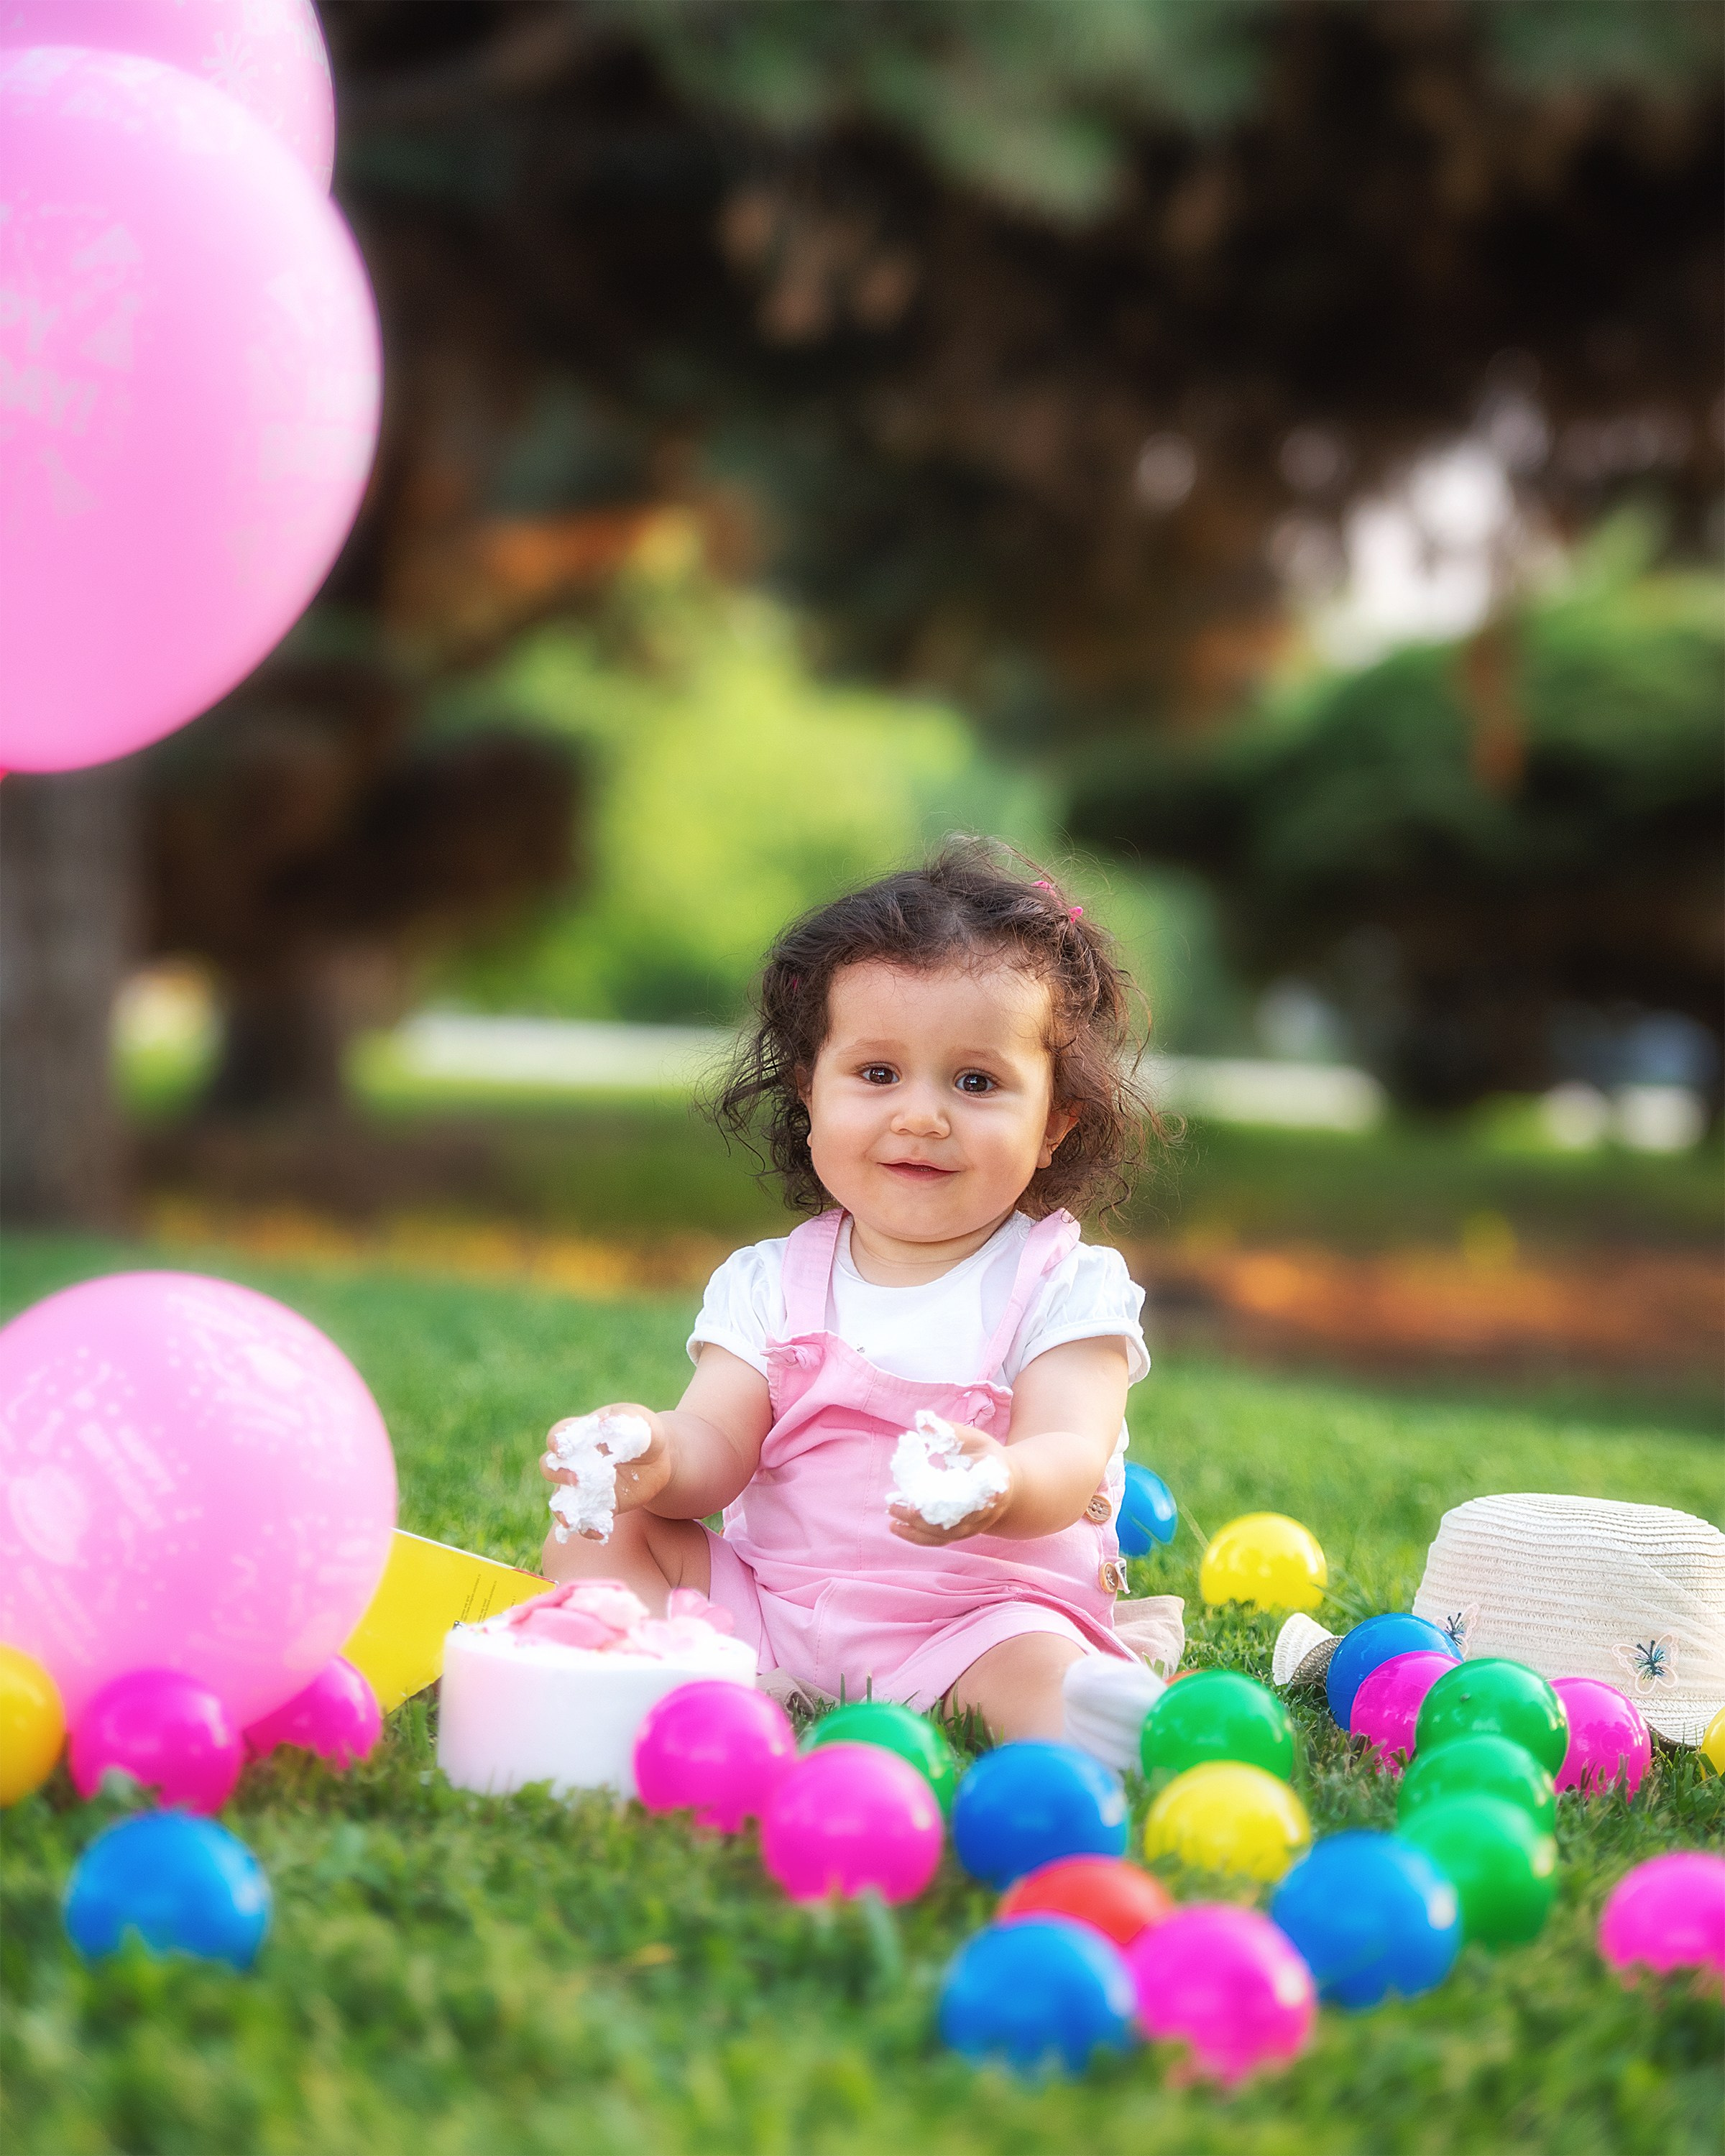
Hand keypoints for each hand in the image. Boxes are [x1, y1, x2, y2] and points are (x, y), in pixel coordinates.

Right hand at [540, 1402, 671, 1534]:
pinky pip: (585, 1520)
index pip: (559, 1435)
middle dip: (558, 1474)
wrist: (659, 1461)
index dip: (556, 1441)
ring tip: (571, 1519)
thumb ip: (626, 1420)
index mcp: (582, 1434)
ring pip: (561, 1501)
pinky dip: (588, 1529)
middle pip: (551, 1467)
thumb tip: (607, 1421)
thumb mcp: (641, 1422)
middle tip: (577, 1479)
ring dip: (563, 1510)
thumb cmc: (644, 1433)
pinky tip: (600, 1533)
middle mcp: (575, 1461)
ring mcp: (583, 1487)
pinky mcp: (597, 1506)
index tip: (560, 1448)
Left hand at [887, 1421, 1015, 1546]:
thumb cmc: (987, 1457)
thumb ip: (950, 1432)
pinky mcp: (962, 1533)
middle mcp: (984, 1513)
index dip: (945, 1502)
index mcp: (993, 1487)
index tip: (920, 1500)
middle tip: (895, 1505)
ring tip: (892, 1518)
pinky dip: (917, 1537)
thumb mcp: (974, 1439)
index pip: (969, 1499)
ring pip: (944, 1535)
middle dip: (921, 1517)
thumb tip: (922, 1422)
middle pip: (951, 1522)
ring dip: (916, 1530)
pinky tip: (896, 1527)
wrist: (1006, 1483)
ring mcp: (973, 1527)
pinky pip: (939, 1540)